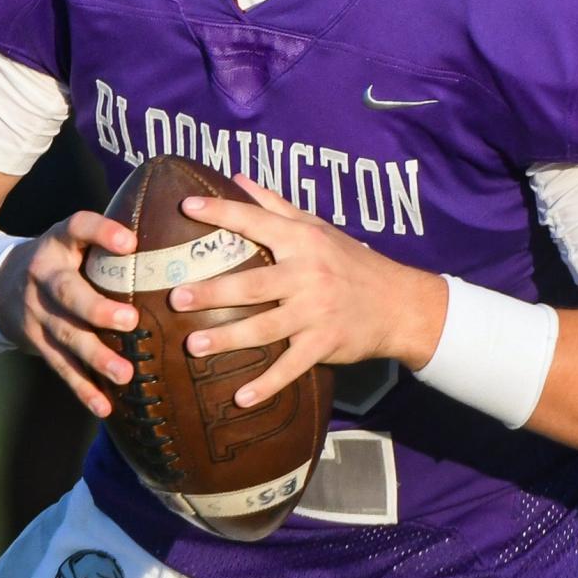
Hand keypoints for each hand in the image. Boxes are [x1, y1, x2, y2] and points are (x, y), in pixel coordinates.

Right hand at [0, 211, 138, 416]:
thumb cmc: (62, 260)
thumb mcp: (75, 241)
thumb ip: (108, 243)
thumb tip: (177, 248)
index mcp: (59, 241)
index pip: (78, 227)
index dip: (102, 232)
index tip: (130, 243)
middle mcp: (43, 274)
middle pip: (67, 292)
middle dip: (97, 309)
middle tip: (130, 321)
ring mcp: (35, 310)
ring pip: (65, 335)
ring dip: (95, 357)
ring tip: (124, 374)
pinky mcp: (35, 341)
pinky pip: (60, 366)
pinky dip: (82, 388)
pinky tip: (104, 405)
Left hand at [170, 174, 445, 407]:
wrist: (399, 303)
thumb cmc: (351, 260)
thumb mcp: (317, 227)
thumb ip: (276, 205)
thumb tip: (238, 178)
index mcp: (302, 240)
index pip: (255, 221)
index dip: (221, 212)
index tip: (186, 206)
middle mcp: (307, 274)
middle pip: (253, 283)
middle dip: (213, 291)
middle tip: (177, 296)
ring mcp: (316, 312)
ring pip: (266, 327)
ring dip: (228, 339)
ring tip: (193, 345)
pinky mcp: (325, 344)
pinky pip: (292, 367)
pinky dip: (267, 385)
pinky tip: (240, 399)